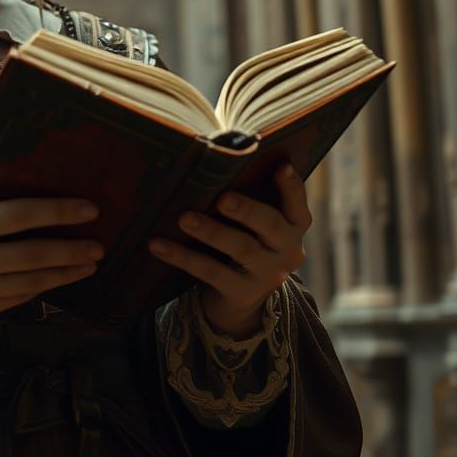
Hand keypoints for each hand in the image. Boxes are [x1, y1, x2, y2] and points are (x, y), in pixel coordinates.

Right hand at [0, 164, 103, 334]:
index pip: (19, 215)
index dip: (57, 211)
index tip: (87, 208)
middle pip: (34, 253)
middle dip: (72, 247)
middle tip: (99, 241)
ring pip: (34, 281)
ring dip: (67, 270)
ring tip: (92, 260)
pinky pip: (21, 298)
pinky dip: (46, 288)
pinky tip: (64, 277)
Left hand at [147, 163, 309, 337]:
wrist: (240, 297)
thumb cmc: (244, 239)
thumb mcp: (255, 223)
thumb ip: (249, 197)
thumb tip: (216, 159)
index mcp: (293, 226)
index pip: (297, 204)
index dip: (292, 186)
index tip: (281, 165)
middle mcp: (287, 250)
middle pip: (270, 225)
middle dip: (246, 209)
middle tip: (223, 198)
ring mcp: (267, 274)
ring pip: (240, 248)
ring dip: (211, 231)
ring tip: (184, 218)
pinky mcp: (242, 292)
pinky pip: (210, 271)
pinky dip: (182, 256)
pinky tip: (158, 244)